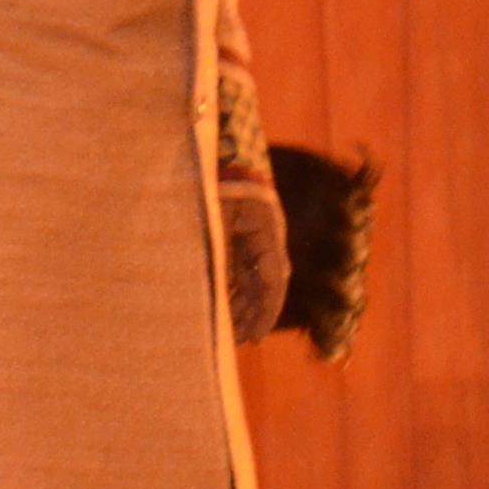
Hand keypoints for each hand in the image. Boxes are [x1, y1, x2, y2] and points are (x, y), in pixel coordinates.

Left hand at [224, 185, 290, 344]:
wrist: (217, 146)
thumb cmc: (217, 178)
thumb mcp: (215, 217)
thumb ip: (218, 253)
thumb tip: (217, 293)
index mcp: (267, 232)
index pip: (273, 280)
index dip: (266, 312)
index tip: (256, 337)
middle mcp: (265, 238)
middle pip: (264, 285)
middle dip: (253, 314)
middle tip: (238, 342)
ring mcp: (252, 236)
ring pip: (251, 279)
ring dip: (242, 304)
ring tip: (228, 331)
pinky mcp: (237, 234)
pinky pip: (239, 267)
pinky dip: (232, 287)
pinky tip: (222, 306)